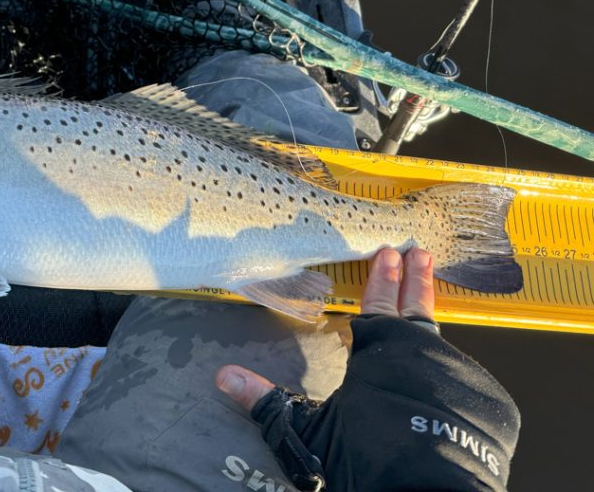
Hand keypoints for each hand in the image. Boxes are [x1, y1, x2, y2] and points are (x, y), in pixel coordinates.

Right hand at [207, 249, 518, 491]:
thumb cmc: (367, 457)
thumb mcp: (311, 432)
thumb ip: (269, 400)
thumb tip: (222, 377)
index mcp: (381, 352)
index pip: (379, 305)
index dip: (382, 278)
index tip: (389, 252)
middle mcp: (423, 354)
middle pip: (418, 309)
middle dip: (417, 279)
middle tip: (421, 252)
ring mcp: (459, 377)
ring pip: (442, 348)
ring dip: (432, 327)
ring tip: (428, 309)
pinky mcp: (487, 403)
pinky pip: (466, 381)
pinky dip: (453, 374)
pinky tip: (447, 375)